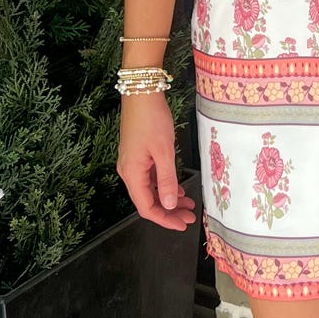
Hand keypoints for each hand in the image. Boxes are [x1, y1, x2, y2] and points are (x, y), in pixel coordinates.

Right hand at [117, 93, 197, 228]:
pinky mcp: (138, 155)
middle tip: (189, 217)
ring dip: (168, 199)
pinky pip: (150, 178)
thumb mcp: (164, 151)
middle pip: (148, 201)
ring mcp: (133, 163)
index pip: (147, 208)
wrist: (141, 92)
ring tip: (188, 204)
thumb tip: (167, 205)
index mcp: (132, 173)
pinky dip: (164, 185)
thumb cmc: (151, 119)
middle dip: (169, 211)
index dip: (164, 220)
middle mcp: (129, 172)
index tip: (182, 225)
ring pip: (150, 190)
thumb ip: (166, 180)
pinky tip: (177, 188)